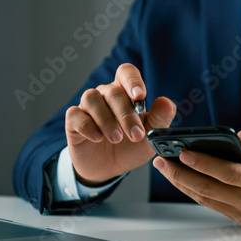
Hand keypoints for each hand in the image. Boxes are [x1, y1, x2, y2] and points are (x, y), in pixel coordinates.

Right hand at [65, 63, 175, 185]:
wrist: (109, 168)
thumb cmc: (131, 146)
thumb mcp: (150, 136)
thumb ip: (160, 119)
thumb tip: (167, 102)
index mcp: (126, 92)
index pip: (126, 72)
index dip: (132, 80)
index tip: (140, 96)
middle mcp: (105, 95)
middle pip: (113, 91)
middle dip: (126, 114)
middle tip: (136, 135)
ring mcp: (88, 107)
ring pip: (92, 99)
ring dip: (107, 120)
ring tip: (117, 138)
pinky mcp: (73, 122)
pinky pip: (75, 115)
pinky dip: (87, 126)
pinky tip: (98, 138)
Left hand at [153, 123, 240, 227]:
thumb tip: (239, 135)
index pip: (228, 174)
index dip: (204, 164)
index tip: (183, 153)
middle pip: (210, 190)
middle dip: (181, 175)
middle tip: (162, 160)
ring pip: (207, 200)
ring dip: (183, 184)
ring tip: (165, 167)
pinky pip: (215, 205)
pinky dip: (197, 192)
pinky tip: (184, 178)